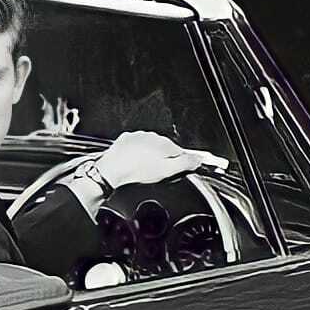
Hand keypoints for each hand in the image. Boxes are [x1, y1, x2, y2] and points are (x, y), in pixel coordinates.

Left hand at [92, 130, 216, 190]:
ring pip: (150, 146)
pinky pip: (136, 146)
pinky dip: (136, 153)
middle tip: (158, 173)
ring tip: (144, 170)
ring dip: (150, 155)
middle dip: (164, 159)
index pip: (180, 151)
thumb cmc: (135, 172)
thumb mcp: (166, 171)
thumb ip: (185, 163)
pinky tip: (134, 163)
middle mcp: (152, 136)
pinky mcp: (126, 140)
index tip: (178, 170)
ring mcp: (138, 136)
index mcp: (164, 143)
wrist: (110, 171)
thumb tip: (198, 159)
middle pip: (165, 148)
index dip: (180, 162)